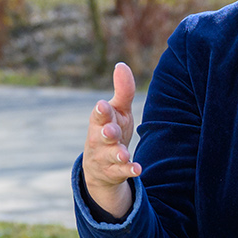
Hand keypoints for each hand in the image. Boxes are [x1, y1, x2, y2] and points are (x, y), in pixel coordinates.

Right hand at [83, 62, 139, 216]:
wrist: (99, 166)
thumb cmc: (111, 129)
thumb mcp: (118, 111)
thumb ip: (122, 91)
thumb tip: (121, 65)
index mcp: (100, 120)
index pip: (99, 114)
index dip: (101, 111)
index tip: (102, 105)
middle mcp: (99, 139)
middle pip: (101, 136)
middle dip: (106, 133)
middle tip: (110, 131)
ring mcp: (105, 157)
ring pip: (110, 155)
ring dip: (117, 153)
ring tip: (124, 154)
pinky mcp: (113, 172)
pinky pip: (121, 172)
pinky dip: (129, 170)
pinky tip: (138, 168)